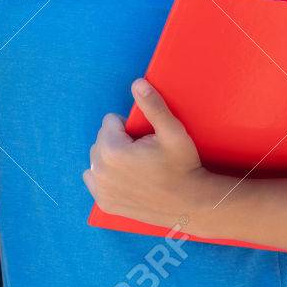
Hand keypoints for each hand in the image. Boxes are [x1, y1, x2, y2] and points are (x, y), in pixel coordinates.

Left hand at [83, 79, 210, 228]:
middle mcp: (99, 170)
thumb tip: (137, 83)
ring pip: (98, 158)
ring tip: (137, 166)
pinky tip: (127, 180)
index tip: (146, 141)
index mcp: (112, 150)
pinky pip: (95, 179)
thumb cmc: (184, 166)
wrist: (191, 204)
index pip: (110, 121)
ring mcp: (100, 189)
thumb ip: (153, 106)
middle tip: (143, 154)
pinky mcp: (104, 203)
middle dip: (118, 141)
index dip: (130, 128)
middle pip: (101, 139)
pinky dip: (107, 177)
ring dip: (111, 158)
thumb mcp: (173, 132)